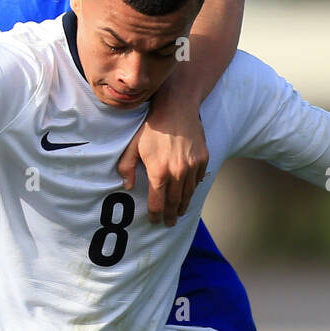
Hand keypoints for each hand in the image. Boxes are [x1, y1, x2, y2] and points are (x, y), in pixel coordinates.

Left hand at [116, 108, 208, 225]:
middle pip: (174, 202)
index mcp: (159, 172)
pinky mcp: (203, 159)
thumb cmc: (152, 127)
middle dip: (171, 215)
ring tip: (179, 212)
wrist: (177, 107)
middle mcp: (177, 173)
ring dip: (183, 205)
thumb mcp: (133, 146)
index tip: (155, 220)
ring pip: (188, 194)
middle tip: (169, 223)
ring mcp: (192, 167)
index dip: (156, 215)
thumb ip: (126, 168)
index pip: (157, 203)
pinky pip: (198, 180)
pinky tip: (188, 192)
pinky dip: (193, 188)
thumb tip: (127, 187)